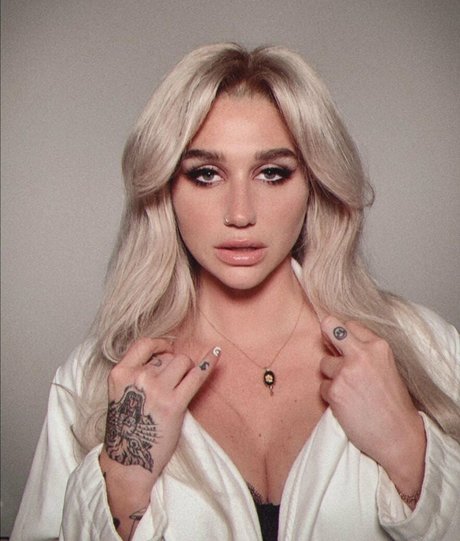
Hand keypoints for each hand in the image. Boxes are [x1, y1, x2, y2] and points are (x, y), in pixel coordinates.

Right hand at [99, 337, 220, 538]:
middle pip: (168, 356)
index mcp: (120, 373)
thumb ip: (138, 372)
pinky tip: (217, 352)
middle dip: (174, 366)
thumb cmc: (127, 428)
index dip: (159, 344)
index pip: (144, 344)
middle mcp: (138, 378)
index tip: (168, 348)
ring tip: (179, 392)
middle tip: (171, 388)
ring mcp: (157, 390)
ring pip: (183, 362)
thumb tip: (168, 354)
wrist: (128, 461)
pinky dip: (209, 362)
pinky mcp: (175, 404)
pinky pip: (197, 375)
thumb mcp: (122, 393)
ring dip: (186, 372)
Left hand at [320, 316, 425, 499]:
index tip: (340, 343)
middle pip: (329, 326)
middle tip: (327, 344)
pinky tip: (347, 405)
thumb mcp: (385, 367)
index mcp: (378, 346)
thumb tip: (336, 341)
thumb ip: (364, 353)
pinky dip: (331, 396)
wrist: (398, 436)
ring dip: (331, 376)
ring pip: (324, 363)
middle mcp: (361, 354)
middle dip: (325, 333)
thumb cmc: (392, 403)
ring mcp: (346, 371)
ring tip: (349, 391)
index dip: (342, 335)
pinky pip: (323, 386)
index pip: (349, 325)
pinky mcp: (335, 390)